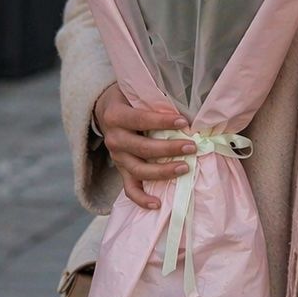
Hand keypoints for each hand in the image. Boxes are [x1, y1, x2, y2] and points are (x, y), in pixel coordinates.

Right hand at [93, 84, 192, 210]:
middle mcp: (113, 138)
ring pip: (139, 170)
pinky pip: (129, 188)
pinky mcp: (120, 170)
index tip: (184, 122)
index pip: (140, 120)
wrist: (105, 109)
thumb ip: (155, 99)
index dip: (162, 122)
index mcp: (116, 116)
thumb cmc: (129, 98)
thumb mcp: (136, 92)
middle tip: (192, 146)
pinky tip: (158, 204)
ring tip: (185, 168)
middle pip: (142, 148)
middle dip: (169, 149)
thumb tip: (186, 107)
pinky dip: (142, 199)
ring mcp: (116, 157)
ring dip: (163, 172)